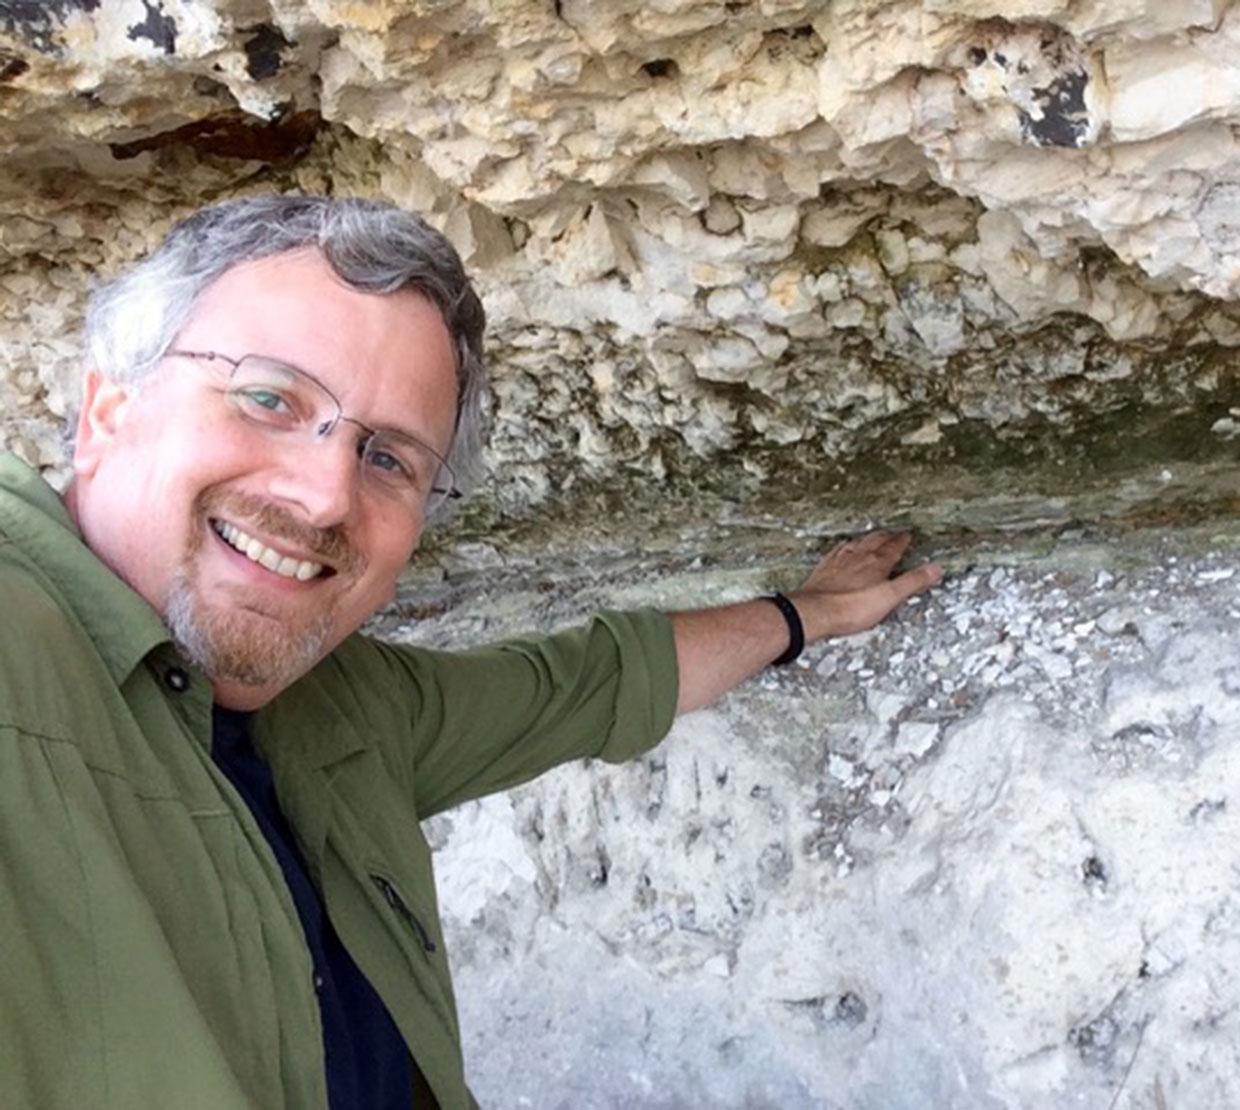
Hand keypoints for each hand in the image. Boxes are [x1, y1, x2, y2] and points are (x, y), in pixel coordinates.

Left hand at [792, 531, 941, 638]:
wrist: (815, 611)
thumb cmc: (851, 607)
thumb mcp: (890, 597)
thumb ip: (913, 581)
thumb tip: (935, 568)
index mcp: (877, 563)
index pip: (894, 546)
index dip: (902, 540)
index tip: (908, 534)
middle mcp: (858, 557)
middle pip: (875, 541)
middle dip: (886, 536)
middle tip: (893, 532)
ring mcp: (839, 562)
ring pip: (856, 544)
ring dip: (866, 539)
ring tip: (872, 536)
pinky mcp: (824, 570)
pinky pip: (837, 551)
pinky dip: (844, 547)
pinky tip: (842, 547)